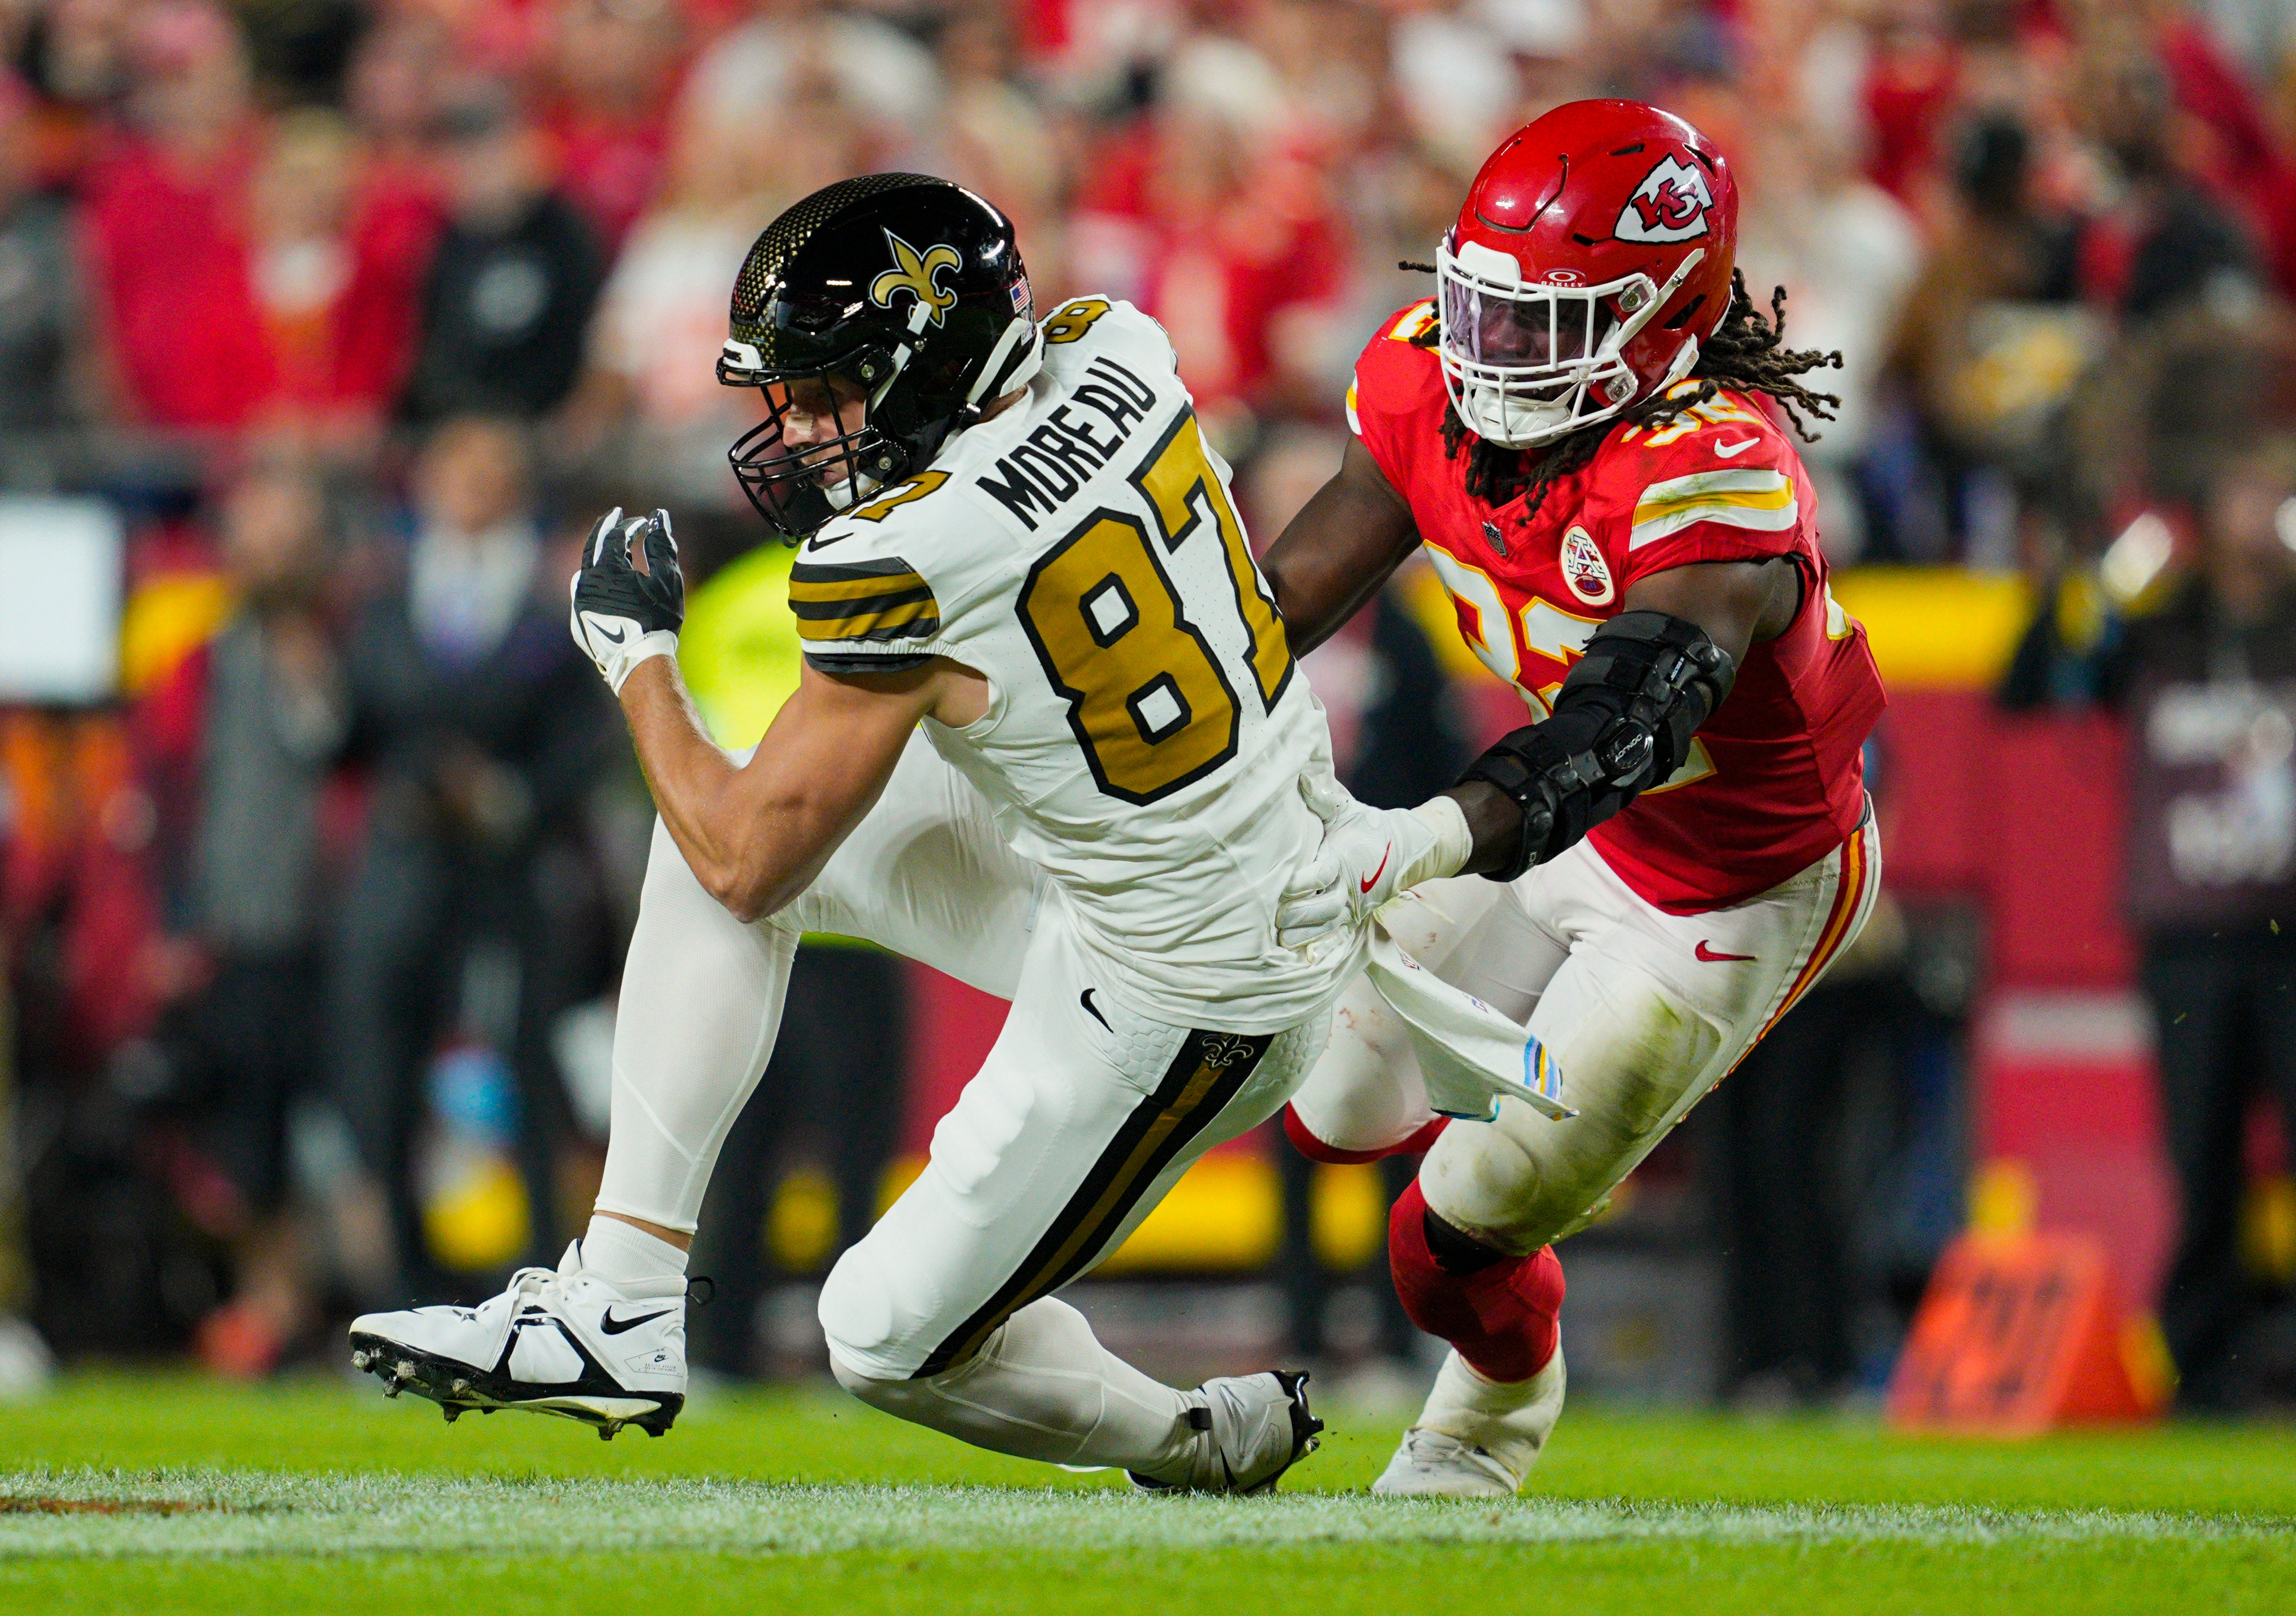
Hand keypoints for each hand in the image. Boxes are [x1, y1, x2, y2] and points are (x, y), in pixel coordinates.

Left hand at [570, 506, 683, 691]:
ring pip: (585, 570)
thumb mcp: (666, 580)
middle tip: (615, 517)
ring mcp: (579, 602)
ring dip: (598, 557)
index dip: (630, 525)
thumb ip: (662, 545)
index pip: (615, 536)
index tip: (642, 521)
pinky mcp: (578, 621)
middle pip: (593, 547)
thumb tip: (659, 517)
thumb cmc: (657, 619)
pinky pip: (584, 593)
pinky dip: (595, 583)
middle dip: (605, 529)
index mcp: (606, 569)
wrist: (638, 661)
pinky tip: (605, 586)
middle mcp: (586, 582)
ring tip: (611, 552)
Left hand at [1274, 773, 1470, 947]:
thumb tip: (1301, 778)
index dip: (1302, 882)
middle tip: (1276, 918)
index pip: (1321, 874)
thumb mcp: (1347, 809)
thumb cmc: (1367, 826)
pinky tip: (1302, 956)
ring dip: (1305, 934)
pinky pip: (1338, 935)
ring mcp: (1353, 904)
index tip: (1284, 885)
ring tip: (1282, 939)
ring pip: (1328, 925)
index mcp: (1343, 858)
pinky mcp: (1354, 917)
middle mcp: (1349, 885)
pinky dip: (1321, 946)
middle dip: (1299, 914)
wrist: (1405, 848)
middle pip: (1324, 906)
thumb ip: (1323, 798)